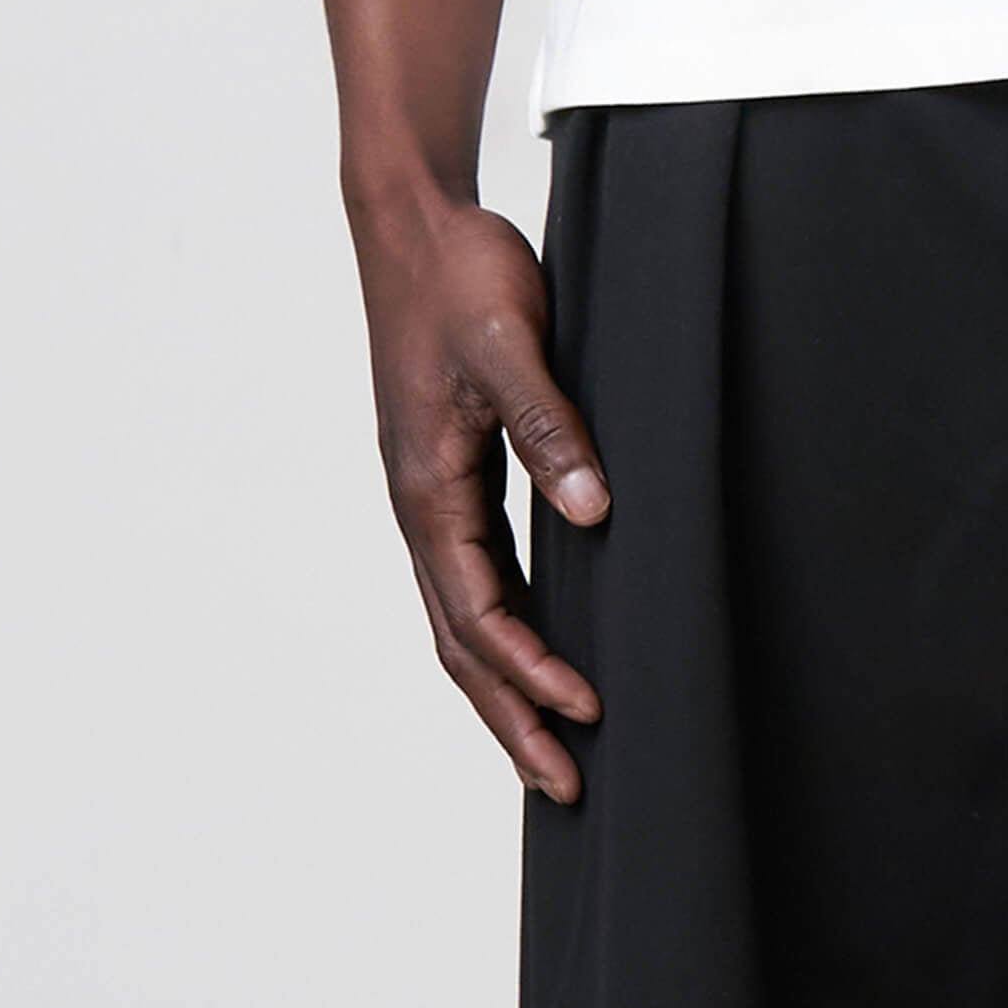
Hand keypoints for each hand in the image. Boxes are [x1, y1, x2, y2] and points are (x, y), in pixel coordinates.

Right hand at [350, 185, 611, 799]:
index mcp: (428, 489)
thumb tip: (592, 512)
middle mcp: (421, 504)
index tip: (590, 711)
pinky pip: (476, 569)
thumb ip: (548, 426)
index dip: (534, 670)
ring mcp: (431, 490)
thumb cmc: (458, 276)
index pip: (480, 615)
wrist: (415, 222)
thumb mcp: (510, 344)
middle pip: (463, 641)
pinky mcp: (449, 468)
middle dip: (511, 716)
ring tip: (553, 737)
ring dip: (506, 679)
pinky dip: (506, 621)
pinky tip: (543, 634)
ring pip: (465, 613)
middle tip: (566, 785)